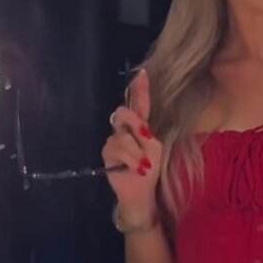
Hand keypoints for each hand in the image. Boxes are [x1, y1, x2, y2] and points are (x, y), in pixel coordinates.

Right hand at [101, 68, 161, 226]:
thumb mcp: (155, 148)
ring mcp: (114, 140)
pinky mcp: (107, 152)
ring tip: (143, 165)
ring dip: (136, 152)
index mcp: (140, 126)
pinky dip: (130, 160)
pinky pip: (117, 149)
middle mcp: (124, 129)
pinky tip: (135, 169)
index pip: (139, 103)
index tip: (142, 73)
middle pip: (123, 113)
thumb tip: (139, 126)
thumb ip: (146, 134)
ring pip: (122, 136)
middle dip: (135, 124)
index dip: (139, 89)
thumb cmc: (150, 168)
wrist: (141, 189)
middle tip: (145, 138)